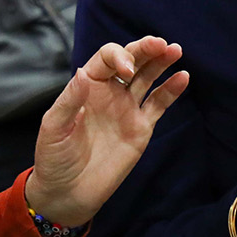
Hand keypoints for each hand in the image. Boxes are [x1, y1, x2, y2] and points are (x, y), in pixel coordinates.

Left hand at [26, 36, 188, 228]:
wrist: (68, 192)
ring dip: (161, 62)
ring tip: (175, 50)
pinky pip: (158, 104)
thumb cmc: (54, 158)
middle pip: (131, 61)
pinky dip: (171, 90)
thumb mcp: (54, 128)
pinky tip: (183, 76)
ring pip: (147, 78)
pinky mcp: (140, 128)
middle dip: (145, 49)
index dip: (119, 57)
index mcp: (87, 86)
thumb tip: (84, 72)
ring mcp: (126, 109)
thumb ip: (70, 100)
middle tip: (161, 44)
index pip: (107, 58)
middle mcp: (109, 92)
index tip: (127, 71)